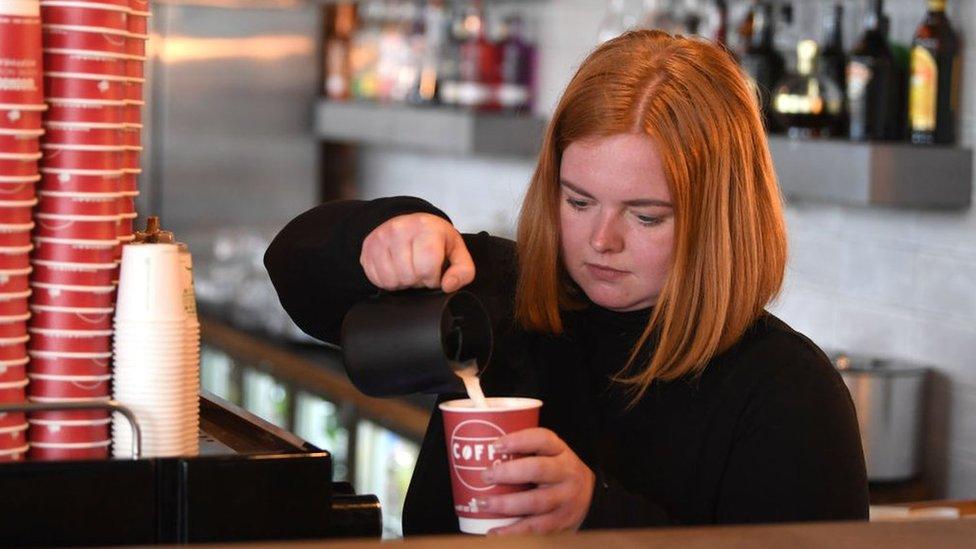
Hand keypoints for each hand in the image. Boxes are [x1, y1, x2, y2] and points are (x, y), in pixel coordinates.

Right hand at [360, 213, 474, 292]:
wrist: (410, 223)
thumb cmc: (435, 240)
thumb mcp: (457, 252)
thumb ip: (463, 271)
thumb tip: (448, 286)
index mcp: (426, 228)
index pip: (426, 266)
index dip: (432, 278)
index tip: (434, 273)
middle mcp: (400, 228)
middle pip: (408, 275)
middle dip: (418, 280)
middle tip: (421, 269)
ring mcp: (381, 237)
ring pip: (392, 280)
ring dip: (403, 282)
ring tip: (409, 269)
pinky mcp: (368, 248)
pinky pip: (377, 279)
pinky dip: (389, 281)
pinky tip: (396, 270)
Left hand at [479, 428, 594, 535]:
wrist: (588, 497)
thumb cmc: (557, 472)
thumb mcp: (550, 455)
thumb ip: (526, 451)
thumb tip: (480, 452)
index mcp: (561, 452)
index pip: (543, 439)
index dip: (519, 440)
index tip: (495, 445)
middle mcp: (567, 474)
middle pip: (538, 470)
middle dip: (508, 472)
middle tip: (486, 475)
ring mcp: (565, 499)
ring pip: (535, 502)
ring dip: (506, 503)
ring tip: (484, 503)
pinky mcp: (560, 522)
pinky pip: (534, 527)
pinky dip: (512, 531)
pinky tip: (494, 532)